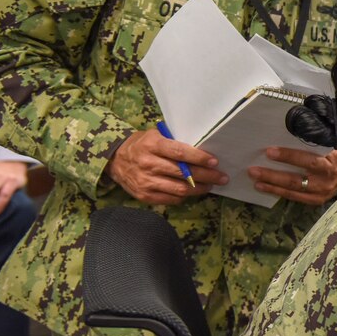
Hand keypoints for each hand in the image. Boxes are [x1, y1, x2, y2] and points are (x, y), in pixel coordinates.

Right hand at [106, 129, 225, 203]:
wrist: (115, 160)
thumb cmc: (142, 145)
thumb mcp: (155, 136)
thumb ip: (174, 142)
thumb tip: (203, 148)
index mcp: (152, 145)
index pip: (179, 152)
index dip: (199, 158)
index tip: (214, 162)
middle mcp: (148, 164)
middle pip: (184, 173)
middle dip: (207, 176)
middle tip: (221, 177)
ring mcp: (146, 182)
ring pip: (180, 189)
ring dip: (200, 189)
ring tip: (210, 185)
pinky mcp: (144, 195)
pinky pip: (171, 199)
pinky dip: (185, 196)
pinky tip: (192, 191)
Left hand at [246, 147, 336, 204]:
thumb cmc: (336, 155)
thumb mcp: (330, 146)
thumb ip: (315, 141)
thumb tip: (293, 128)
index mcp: (330, 164)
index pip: (307, 160)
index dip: (288, 156)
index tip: (269, 151)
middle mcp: (325, 181)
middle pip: (296, 180)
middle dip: (273, 175)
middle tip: (254, 170)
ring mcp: (321, 194)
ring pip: (293, 190)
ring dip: (272, 186)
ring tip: (255, 181)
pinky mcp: (315, 201)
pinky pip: (294, 198)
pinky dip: (278, 192)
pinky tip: (265, 187)